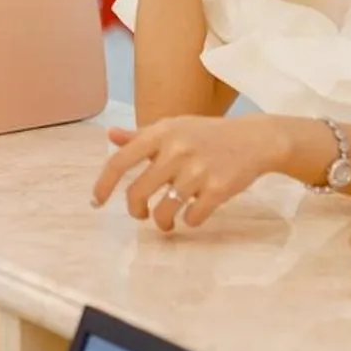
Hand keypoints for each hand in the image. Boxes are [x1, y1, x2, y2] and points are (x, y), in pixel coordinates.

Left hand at [91, 115, 289, 232]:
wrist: (255, 139)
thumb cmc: (208, 135)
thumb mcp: (174, 128)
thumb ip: (141, 136)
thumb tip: (110, 136)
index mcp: (161, 132)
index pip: (120, 161)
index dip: (103, 185)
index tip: (96, 202)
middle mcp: (176, 149)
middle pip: (137, 192)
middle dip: (135, 210)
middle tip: (141, 214)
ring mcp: (198, 169)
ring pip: (164, 211)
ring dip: (162, 222)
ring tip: (167, 221)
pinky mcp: (218, 188)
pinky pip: (192, 218)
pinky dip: (189, 221)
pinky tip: (193, 214)